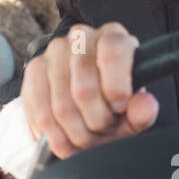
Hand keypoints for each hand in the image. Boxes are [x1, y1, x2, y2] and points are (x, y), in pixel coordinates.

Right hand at [20, 21, 158, 158]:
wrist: (84, 103)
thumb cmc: (113, 105)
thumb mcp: (133, 113)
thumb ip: (143, 111)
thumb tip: (144, 105)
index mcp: (113, 36)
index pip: (113, 53)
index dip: (116, 88)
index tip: (119, 108)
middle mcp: (80, 36)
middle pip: (84, 88)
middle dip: (96, 121)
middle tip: (103, 130)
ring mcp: (54, 52)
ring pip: (62, 106)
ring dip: (76, 134)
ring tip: (86, 140)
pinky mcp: (34, 69)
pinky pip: (41, 113)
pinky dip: (55, 136)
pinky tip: (65, 142)